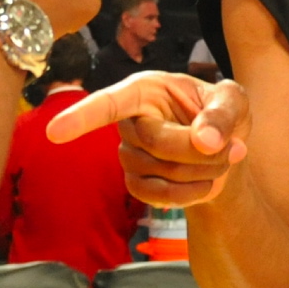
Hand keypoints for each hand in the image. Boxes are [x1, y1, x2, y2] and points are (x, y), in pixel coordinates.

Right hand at [48, 70, 251, 208]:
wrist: (223, 149)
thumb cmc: (221, 113)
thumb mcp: (234, 101)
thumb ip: (222, 114)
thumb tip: (205, 140)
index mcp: (143, 90)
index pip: (108, 104)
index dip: (82, 118)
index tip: (54, 133)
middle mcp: (129, 121)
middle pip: (156, 142)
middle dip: (200, 150)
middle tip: (232, 146)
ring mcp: (129, 155)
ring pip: (160, 172)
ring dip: (202, 172)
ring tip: (221, 159)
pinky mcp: (137, 183)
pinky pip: (159, 197)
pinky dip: (191, 193)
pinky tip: (206, 182)